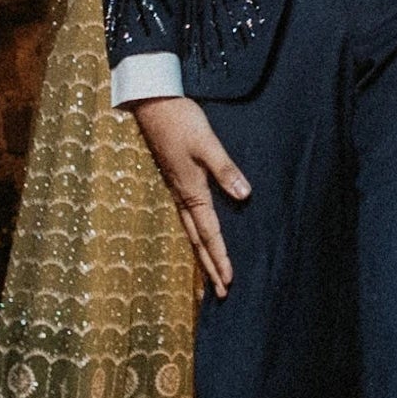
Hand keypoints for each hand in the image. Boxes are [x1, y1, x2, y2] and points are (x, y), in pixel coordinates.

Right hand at [131, 97, 249, 296]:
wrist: (152, 104)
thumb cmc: (181, 121)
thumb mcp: (207, 143)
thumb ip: (226, 169)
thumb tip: (245, 196)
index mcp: (191, 191)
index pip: (210, 233)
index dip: (220, 258)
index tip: (229, 282)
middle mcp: (182, 196)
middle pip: (198, 241)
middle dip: (209, 267)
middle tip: (220, 294)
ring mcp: (176, 190)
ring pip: (191, 232)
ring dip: (201, 255)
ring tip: (210, 277)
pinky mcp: (175, 180)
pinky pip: (187, 217)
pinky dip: (195, 235)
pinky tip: (199, 238)